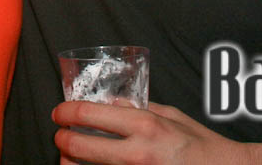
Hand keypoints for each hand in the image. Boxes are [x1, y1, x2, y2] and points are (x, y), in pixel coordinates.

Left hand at [52, 101, 247, 164]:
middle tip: (60, 136)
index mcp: (146, 125)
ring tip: (70, 158)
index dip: (66, 112)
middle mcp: (138, 153)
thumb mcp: (172, 117)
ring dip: (71, 164)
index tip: (59, 113)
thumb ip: (138, 108)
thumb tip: (109, 103)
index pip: (90, 114)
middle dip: (62, 140)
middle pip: (79, 146)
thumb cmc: (202, 147)